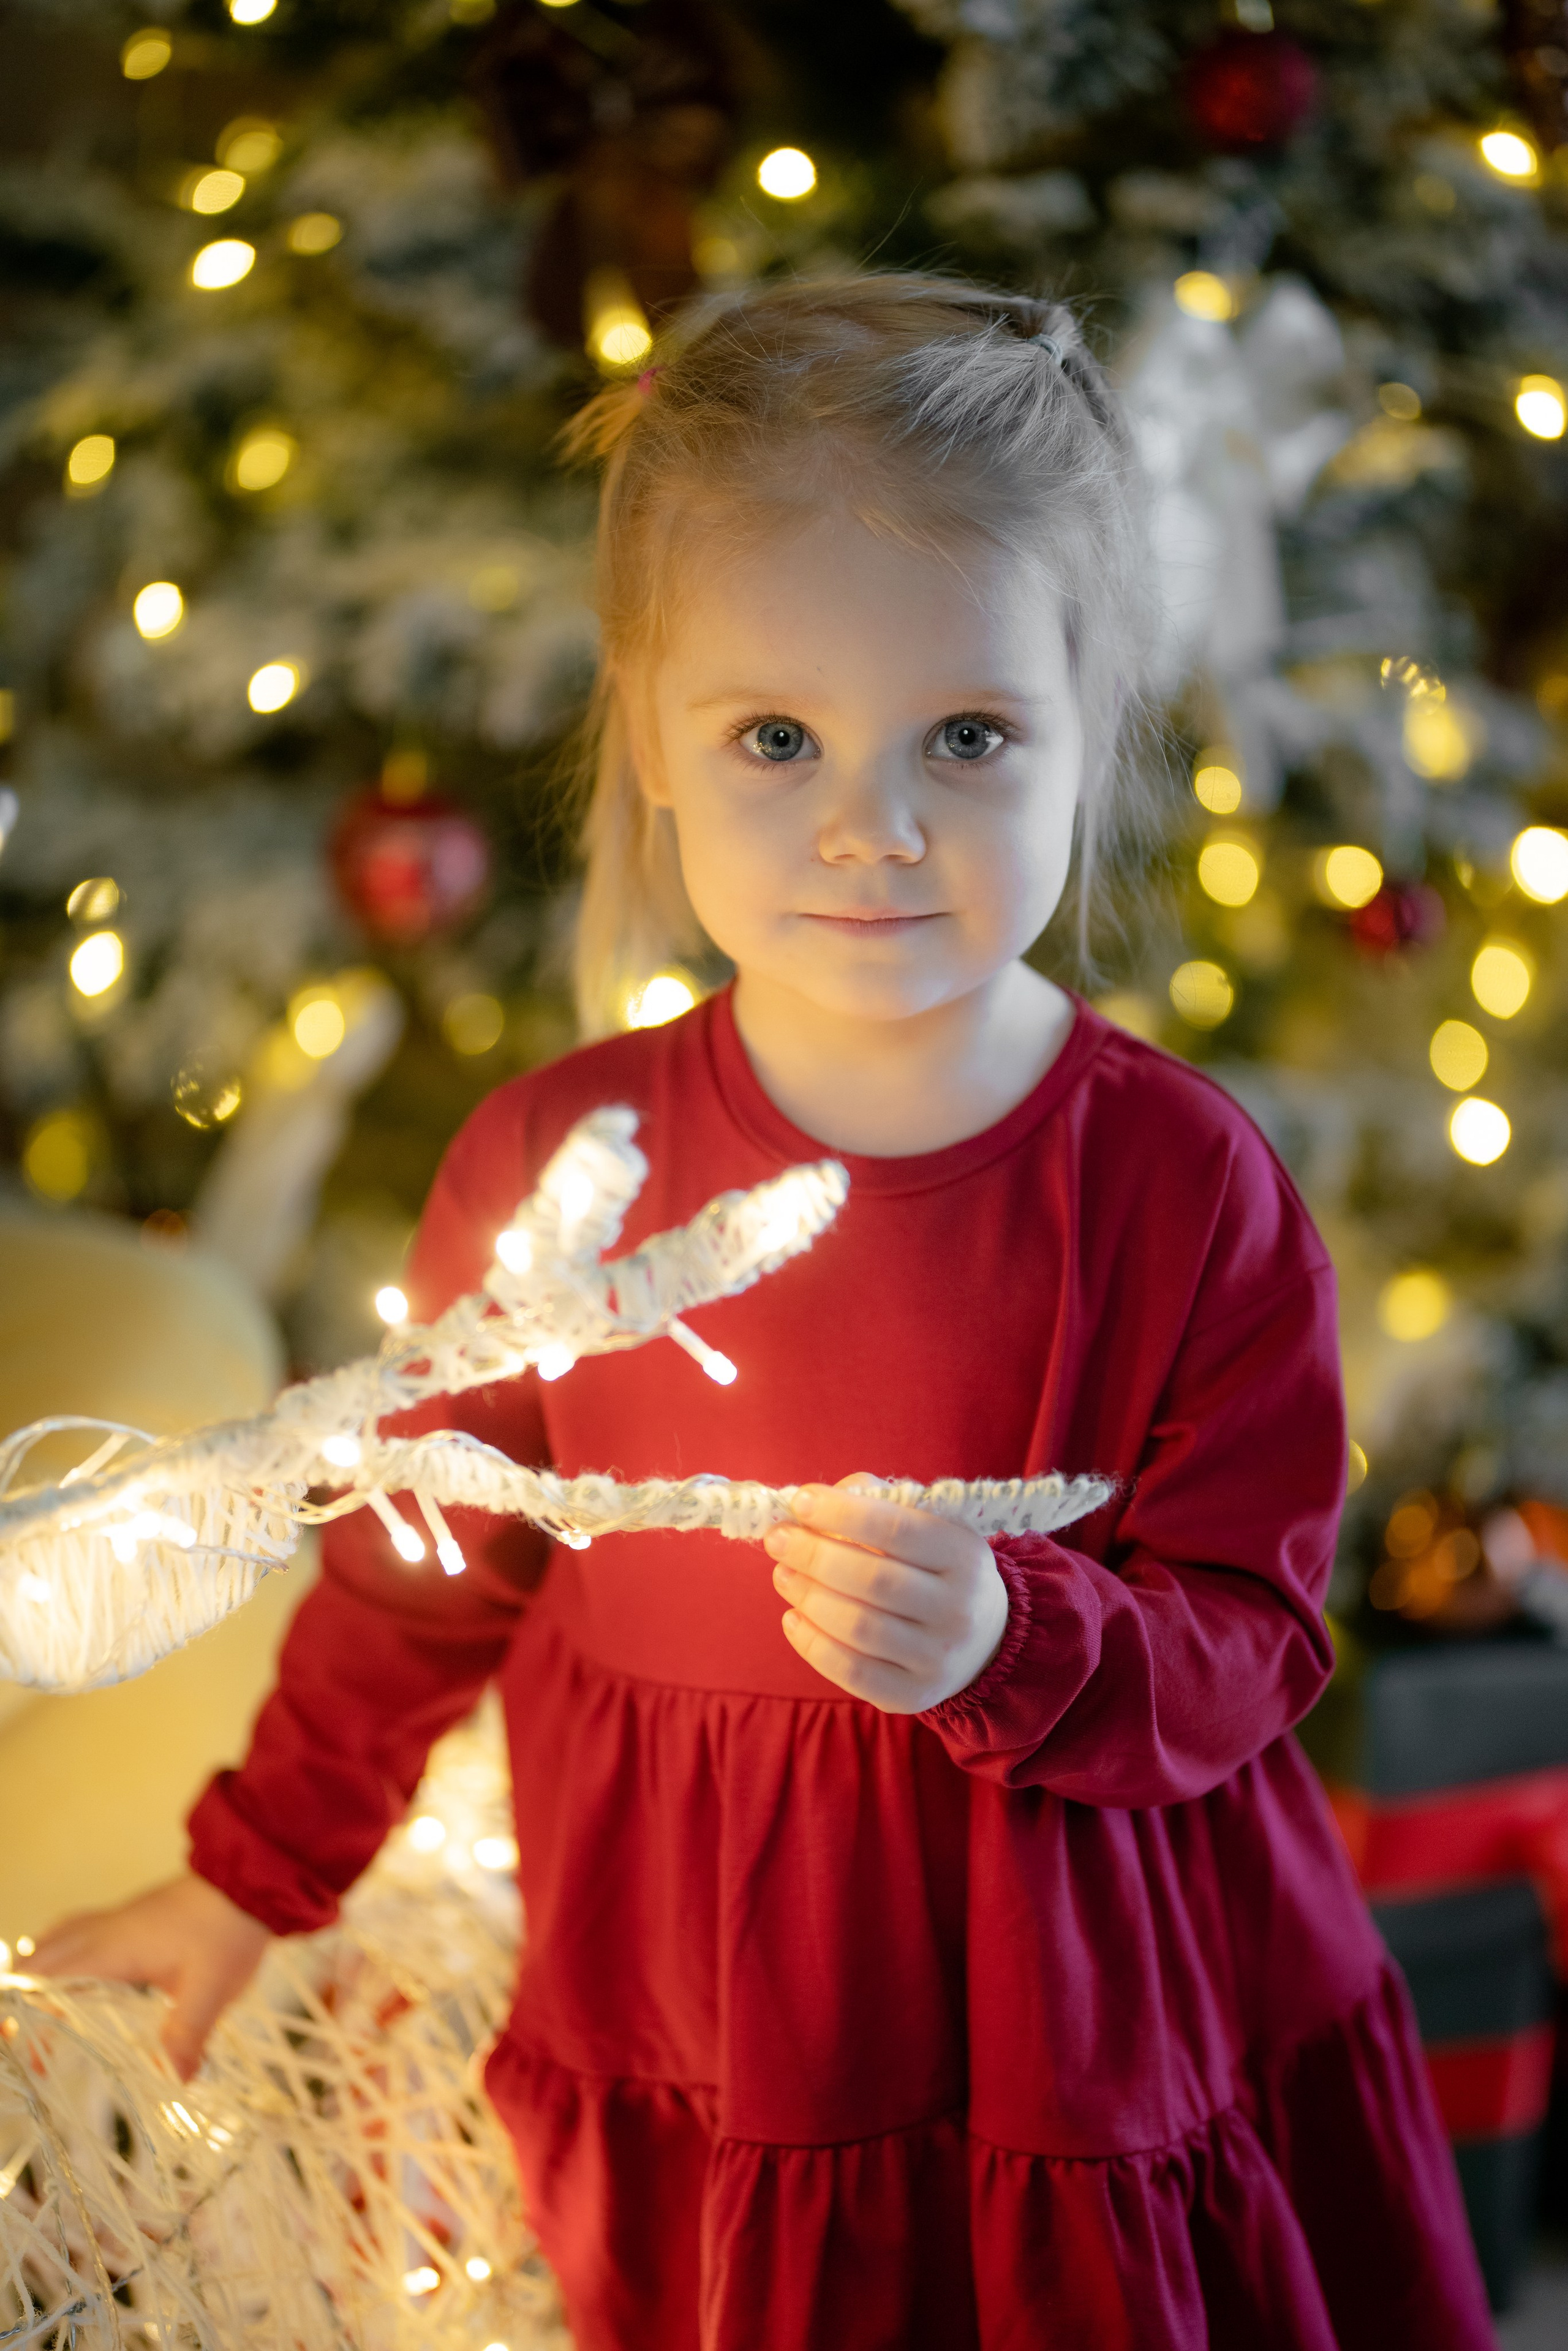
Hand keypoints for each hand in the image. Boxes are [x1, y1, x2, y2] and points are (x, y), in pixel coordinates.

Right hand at [27, 1873, 270, 2081]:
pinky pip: (77, 1932)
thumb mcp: (211, 1988)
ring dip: (38, 1972)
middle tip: (22, 2038)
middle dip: (21, 1995)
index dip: (27, 2016)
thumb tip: (174, 2080)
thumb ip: (188, 2035)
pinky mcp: (130, 1917)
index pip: (46, 1980)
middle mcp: (103, 1931)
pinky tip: (77, 1978)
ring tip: (37, 2013)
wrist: (250, 1877)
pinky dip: (61, 1954)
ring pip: (56, 1940)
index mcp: (111, 1950)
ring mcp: (115, 1920)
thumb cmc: (228, 1930)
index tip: (30, 2056)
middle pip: (39, 1958)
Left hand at [764, 1475, 1009, 1713]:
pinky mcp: (912, 1695)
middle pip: (872, 1580)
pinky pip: (850, 1672)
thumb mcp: (926, 1526)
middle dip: (813, 1555)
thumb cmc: (934, 1569)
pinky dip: (811, 1643)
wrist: (982, 1640)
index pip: (897, 1529)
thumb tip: (814, 1505)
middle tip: (778, 1539)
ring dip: (807, 1596)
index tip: (801, 1503)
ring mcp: (937, 1659)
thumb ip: (874, 1503)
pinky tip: (793, 1617)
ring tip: (783, 1574)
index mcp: (966, 1556)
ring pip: (857, 1627)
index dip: (843, 1514)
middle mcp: (959, 1610)